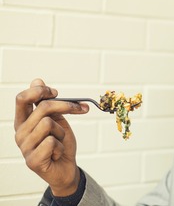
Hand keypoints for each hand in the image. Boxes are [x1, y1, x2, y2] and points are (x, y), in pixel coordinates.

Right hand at [14, 79, 88, 195]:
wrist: (66, 168)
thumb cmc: (60, 143)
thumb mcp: (57, 119)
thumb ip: (47, 103)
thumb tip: (37, 80)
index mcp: (23, 121)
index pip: (22, 98)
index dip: (40, 90)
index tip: (55, 92)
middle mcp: (20, 133)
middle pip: (43, 107)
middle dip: (66, 106)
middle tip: (79, 108)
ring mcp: (24, 147)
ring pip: (49, 124)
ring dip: (62, 132)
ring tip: (59, 141)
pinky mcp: (32, 160)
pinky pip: (52, 142)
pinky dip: (61, 146)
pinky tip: (56, 153)